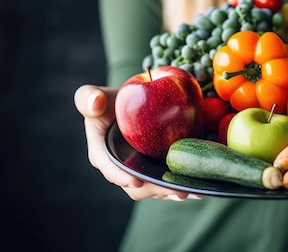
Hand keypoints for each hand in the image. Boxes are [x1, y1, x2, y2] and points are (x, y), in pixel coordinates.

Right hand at [74, 84, 202, 200]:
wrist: (131, 103)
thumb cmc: (109, 101)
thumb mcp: (94, 96)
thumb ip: (88, 97)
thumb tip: (94, 102)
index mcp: (103, 155)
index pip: (111, 169)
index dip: (122, 176)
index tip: (135, 180)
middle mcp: (121, 168)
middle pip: (138, 186)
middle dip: (156, 190)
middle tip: (176, 191)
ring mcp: (141, 170)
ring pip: (155, 188)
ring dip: (173, 192)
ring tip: (191, 192)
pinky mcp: (158, 168)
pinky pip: (169, 180)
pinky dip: (183, 184)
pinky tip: (199, 188)